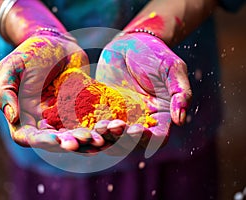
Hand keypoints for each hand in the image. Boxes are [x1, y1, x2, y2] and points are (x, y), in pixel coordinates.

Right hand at [0, 32, 89, 150]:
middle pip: (54, 140)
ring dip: (86, 140)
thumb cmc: (30, 52)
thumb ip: (5, 91)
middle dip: (69, 142)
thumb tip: (13, 117)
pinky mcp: (80, 111)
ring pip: (74, 135)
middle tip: (85, 140)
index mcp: (23, 115)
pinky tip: (109, 130)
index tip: (56, 140)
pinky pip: (89, 123)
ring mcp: (62, 117)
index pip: (28, 136)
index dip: (41, 141)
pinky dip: (98, 129)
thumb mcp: (11, 66)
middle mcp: (43, 121)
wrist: (57, 42)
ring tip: (98, 139)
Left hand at [95, 32, 191, 151]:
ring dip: (103, 137)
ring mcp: (119, 117)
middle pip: (131, 142)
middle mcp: (139, 121)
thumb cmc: (155, 54)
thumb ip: (180, 93)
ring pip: (111, 136)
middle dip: (120, 139)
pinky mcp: (102, 110)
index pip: (157, 137)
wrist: (129, 43)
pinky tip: (81, 125)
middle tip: (111, 128)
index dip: (147, 139)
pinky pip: (95, 122)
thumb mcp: (172, 69)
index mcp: (160, 116)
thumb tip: (180, 120)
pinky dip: (88, 127)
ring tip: (97, 127)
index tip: (136, 130)